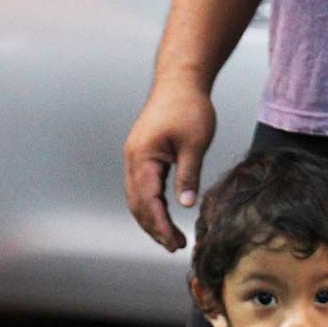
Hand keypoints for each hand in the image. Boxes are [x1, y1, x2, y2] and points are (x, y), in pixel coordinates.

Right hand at [122, 79, 216, 251]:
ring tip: (170, 237)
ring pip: (136, 198)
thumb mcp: (195, 143)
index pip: (147, 202)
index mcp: (143, 157)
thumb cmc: (188, 106)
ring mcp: (135, 157)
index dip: (160, 226)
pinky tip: (164, 216)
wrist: (180, 80)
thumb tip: (187, 205)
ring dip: (151, 220)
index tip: (174, 243)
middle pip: (137, 205)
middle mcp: (133, 159)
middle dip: (154, 228)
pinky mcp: (142, 155)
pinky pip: (141, 188)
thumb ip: (189, 175)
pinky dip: (151, 206)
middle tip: (175, 246)